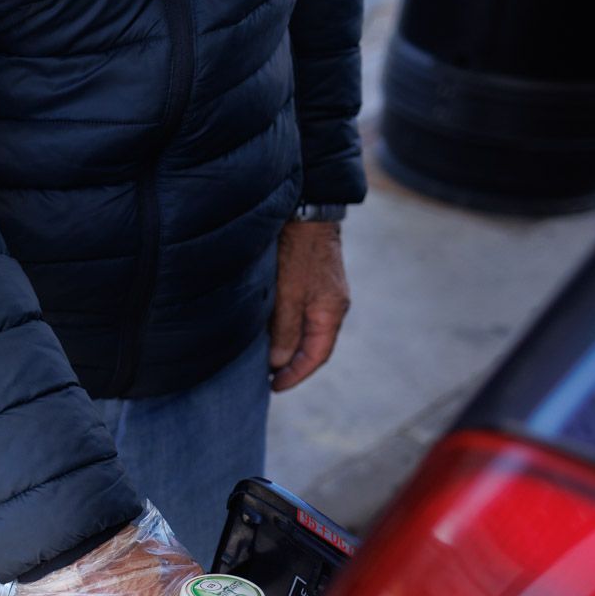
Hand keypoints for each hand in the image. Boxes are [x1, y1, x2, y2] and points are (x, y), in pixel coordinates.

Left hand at [269, 220, 349, 391]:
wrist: (305, 208)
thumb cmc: (298, 251)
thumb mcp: (289, 295)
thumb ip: (285, 330)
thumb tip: (279, 362)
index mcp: (330, 311)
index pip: (317, 355)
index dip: (296, 375)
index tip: (274, 386)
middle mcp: (331, 303)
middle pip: (312, 344)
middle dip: (291, 364)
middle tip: (267, 378)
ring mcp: (322, 290)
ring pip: (304, 328)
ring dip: (287, 345)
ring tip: (263, 358)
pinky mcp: (310, 278)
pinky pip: (299, 311)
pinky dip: (285, 326)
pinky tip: (267, 328)